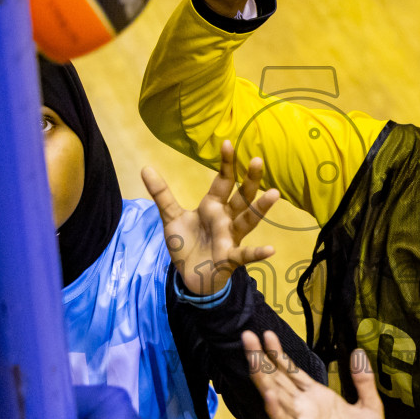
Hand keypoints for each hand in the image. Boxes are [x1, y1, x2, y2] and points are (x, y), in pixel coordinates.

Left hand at [142, 140, 279, 296]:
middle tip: (257, 160)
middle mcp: (226, 219)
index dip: (226, 164)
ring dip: (260, 208)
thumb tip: (145, 167)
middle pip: (241, 196)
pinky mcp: (229, 258)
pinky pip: (245, 255)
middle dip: (249, 180)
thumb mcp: (171, 217)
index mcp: (213, 206)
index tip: (228, 143)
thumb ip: (162, 194)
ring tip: (274, 194)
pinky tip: (271, 250)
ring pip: (248, 220)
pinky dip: (257, 253)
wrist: (190, 276)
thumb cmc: (187, 245)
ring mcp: (230, 238)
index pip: (223, 181)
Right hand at [245, 332, 386, 418]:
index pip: (292, 371)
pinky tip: (268, 394)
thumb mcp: (371, 405)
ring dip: (263, 377)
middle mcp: (306, 406)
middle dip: (262, 358)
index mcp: (318, 396)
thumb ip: (362, 380)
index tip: (267, 333)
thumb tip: (358, 351)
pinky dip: (276, 410)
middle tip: (245, 335)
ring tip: (251, 357)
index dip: (279, 353)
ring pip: (276, 396)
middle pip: (278, 378)